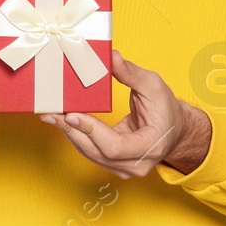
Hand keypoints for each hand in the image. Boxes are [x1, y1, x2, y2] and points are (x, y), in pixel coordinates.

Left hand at [42, 50, 212, 177]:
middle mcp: (137, 164)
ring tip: (51, 116)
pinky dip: (76, 136)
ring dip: (70, 134)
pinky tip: (62, 122)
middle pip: (97, 152)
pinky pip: (91, 151)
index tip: (71, 114)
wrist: (175, 129)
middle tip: (51, 113)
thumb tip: (111, 57)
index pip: (114, 146)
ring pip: (90, 154)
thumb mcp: (153, 84)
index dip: (91, 131)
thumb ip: (131, 72)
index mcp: (150, 147)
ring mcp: (125, 168)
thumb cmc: (166, 108)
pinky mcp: (114, 164)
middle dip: (72, 130)